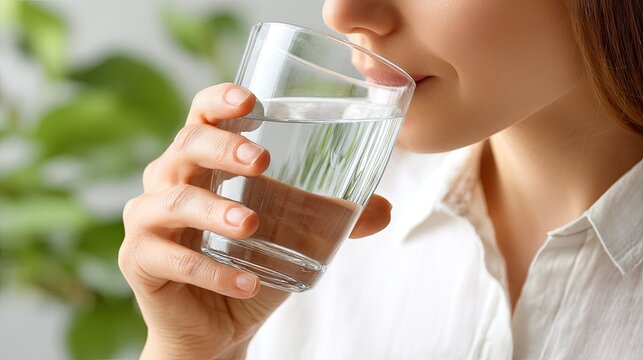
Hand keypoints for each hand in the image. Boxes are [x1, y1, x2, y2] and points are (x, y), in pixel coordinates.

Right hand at [118, 83, 391, 358]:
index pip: (202, 115)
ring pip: (171, 201)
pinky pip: (170, 259)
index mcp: (204, 162)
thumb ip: (334, 217)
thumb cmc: (250, 262)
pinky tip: (246, 282)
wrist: (219, 324)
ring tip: (251, 226)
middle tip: (263, 162)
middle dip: (222, 149)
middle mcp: (169, 181)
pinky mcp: (139, 261)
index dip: (220, 101)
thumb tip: (385, 209)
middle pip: (185, 146)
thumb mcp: (295, 234)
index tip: (251, 101)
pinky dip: (210, 270)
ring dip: (214, 211)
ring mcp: (148, 221)